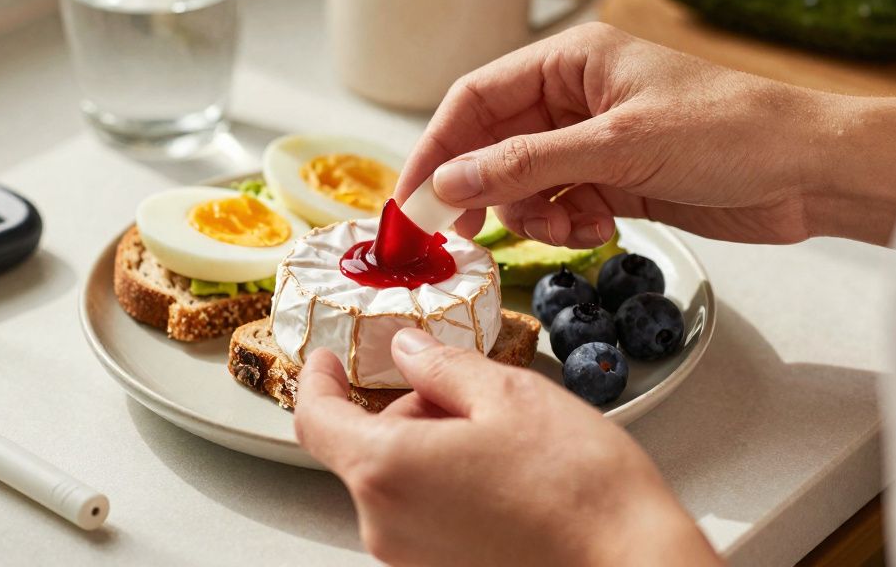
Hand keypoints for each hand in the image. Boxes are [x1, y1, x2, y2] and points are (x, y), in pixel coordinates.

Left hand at [295, 330, 720, 565]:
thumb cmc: (580, 492)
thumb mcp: (509, 395)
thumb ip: (442, 366)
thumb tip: (407, 349)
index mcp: (387, 469)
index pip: (315, 420)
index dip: (317, 381)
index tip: (327, 360)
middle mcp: (385, 525)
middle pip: (370, 448)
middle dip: (413, 412)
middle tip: (478, 399)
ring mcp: (411, 561)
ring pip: (401, 481)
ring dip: (436, 450)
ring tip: (509, 447)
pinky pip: (426, 518)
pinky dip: (452, 489)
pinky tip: (510, 484)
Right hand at [397, 22, 895, 246]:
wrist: (811, 173)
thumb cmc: (730, 133)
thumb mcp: (619, 147)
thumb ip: (528, 164)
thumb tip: (453, 180)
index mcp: (571, 62)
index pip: (476, 98)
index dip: (437, 146)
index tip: (412, 198)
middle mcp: (576, 97)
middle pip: (495, 144)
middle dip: (484, 189)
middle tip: (465, 233)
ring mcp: (595, 141)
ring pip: (525, 183)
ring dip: (533, 215)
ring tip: (569, 229)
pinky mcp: (617, 180)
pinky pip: (561, 205)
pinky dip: (567, 225)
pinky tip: (600, 228)